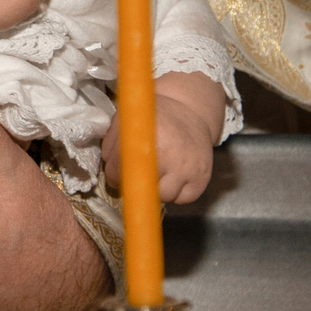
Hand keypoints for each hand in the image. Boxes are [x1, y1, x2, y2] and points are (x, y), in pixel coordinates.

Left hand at [104, 71, 228, 205]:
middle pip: (140, 189)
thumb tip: (110, 170)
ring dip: (157, 190)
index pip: (117, 172)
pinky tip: (174, 175)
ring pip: (162, 197)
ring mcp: (187, 169)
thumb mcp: (127, 119)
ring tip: (159, 171)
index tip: (116, 174)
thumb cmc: (156, 118)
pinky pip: (181, 199)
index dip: (113, 175)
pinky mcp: (201, 179)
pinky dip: (176, 192)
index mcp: (145, 137)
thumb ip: (112, 143)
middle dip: (135, 184)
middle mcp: (169, 155)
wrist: (191, 111)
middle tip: (138, 173)